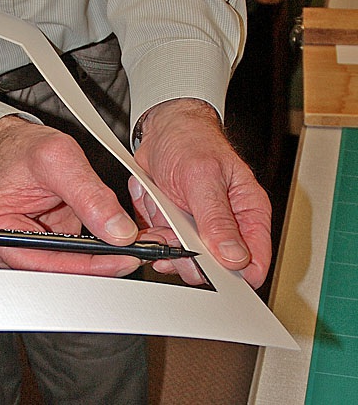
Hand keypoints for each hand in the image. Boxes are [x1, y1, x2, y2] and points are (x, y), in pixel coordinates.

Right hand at [0, 116, 140, 276]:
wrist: (16, 145)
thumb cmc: (23, 149)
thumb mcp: (58, 158)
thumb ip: (89, 194)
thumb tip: (118, 232)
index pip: (44, 262)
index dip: (87, 265)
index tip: (121, 257)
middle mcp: (2, 247)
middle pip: (55, 274)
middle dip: (98, 266)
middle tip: (133, 251)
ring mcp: (21, 252)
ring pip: (66, 272)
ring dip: (99, 262)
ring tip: (127, 246)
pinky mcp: (39, 251)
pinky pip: (70, 262)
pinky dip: (94, 255)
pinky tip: (114, 245)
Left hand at [130, 99, 271, 287]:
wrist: (162, 130)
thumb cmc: (191, 141)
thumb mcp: (204, 177)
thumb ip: (218, 219)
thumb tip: (234, 257)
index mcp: (248, 211)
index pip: (255, 260)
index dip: (236, 276)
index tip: (211, 272)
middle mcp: (226, 223)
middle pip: (213, 266)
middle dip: (187, 253)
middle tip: (171, 233)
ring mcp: (199, 227)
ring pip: (183, 256)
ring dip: (164, 238)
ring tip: (160, 212)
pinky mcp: (176, 226)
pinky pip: (162, 242)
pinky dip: (151, 228)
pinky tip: (152, 207)